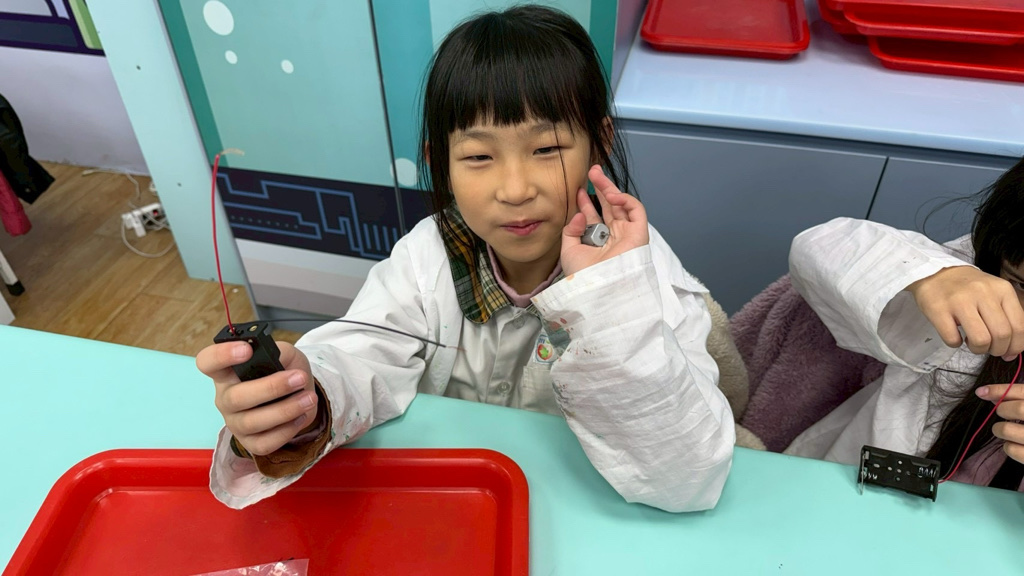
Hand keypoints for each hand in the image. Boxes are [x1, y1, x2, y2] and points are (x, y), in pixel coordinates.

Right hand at [196, 341, 317, 455]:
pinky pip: (264, 443)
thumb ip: (279, 352)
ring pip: (251, 422)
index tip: (246, 349)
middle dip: (271, 388)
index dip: (221, 355)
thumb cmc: (284, 370)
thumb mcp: (285, 354)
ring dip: (285, 410)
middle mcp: (225, 398)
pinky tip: (301, 417)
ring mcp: (235, 422)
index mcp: (226, 372)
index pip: (208, 362)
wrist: (298, 393)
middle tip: (299, 378)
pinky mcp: (249, 442)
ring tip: (309, 398)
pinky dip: (286, 431)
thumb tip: (277, 358)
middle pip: (235, 398)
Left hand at [560, 165, 649, 276]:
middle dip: (600, 188)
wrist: (598, 289)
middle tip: (591, 171)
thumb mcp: (569, 251)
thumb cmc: (584, 276)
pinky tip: (612, 195)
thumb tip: (580, 214)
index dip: (586, 202)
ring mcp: (626, 234)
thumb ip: (571, 231)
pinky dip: (626, 199)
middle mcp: (613, 237)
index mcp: (598, 242)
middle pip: (608, 207)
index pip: (594, 217)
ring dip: (609, 188)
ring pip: (621, 205)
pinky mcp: (639, 234)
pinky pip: (636, 210)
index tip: (577, 190)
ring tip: (596, 175)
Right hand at [906, 266, 1023, 359]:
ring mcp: (960, 301)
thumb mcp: (994, 293)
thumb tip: (1011, 352)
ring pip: (980, 340)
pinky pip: (953, 339)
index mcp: (1002, 290)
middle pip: (1001, 335)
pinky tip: (954, 335)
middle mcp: (984, 293)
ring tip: (971, 342)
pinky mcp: (939, 309)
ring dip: (978, 349)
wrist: (935, 271)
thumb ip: (1007, 318)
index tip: (1007, 352)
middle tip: (988, 347)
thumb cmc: (968, 287)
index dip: (1016, 346)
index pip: (1019, 327)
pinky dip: (955, 344)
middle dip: (997, 350)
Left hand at [977, 378, 1023, 463]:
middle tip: (1004, 413)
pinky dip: (1008, 446)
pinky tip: (1016, 444)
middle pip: (1019, 408)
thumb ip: (1018, 399)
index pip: (1023, 391)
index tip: (981, 391)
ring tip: (1006, 430)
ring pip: (1006, 429)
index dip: (1000, 389)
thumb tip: (990, 395)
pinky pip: (1010, 449)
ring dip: (1000, 429)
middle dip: (1003, 409)